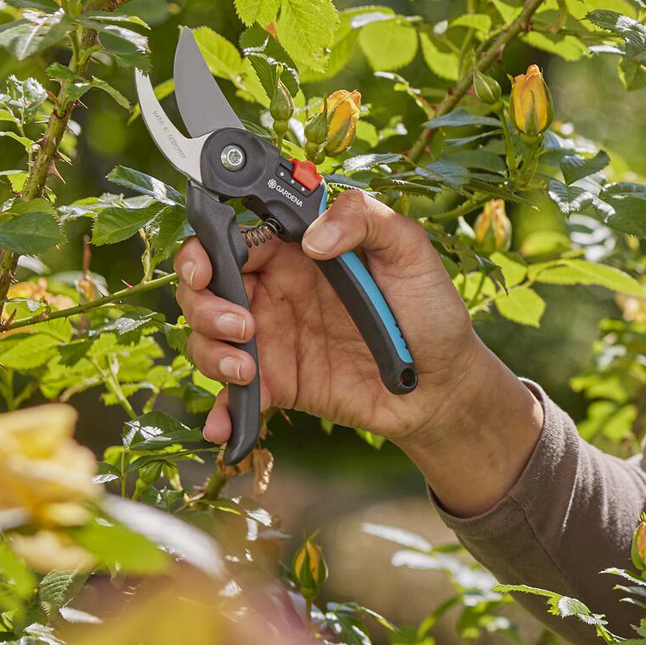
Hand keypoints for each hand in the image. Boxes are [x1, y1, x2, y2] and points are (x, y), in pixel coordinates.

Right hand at [173, 187, 486, 451]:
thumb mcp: (410, 251)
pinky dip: (221, 410)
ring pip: (207, 338)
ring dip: (210, 353)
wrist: (443, 386)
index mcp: (298, 251)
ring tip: (246, 371)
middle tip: (239, 326)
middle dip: (202, 305)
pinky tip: (225, 425)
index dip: (207, 251)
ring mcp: (273, 339)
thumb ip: (365, 219)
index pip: (234, 239)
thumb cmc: (430, 311)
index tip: (206, 270)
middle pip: (206, 288)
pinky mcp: (278, 384)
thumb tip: (313, 238)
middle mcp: (277, 292)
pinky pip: (235, 395)